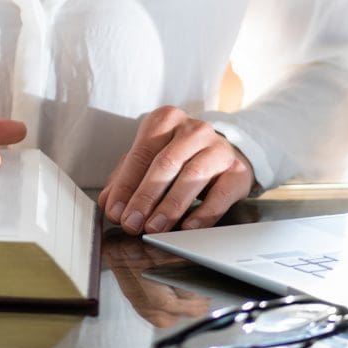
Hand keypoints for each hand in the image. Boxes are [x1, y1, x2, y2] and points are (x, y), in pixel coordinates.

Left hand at [97, 106, 253, 234]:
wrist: (223, 154)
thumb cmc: (179, 157)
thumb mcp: (150, 159)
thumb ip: (126, 179)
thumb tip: (108, 204)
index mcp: (166, 120)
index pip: (141, 153)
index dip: (126, 185)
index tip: (115, 211)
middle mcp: (194, 129)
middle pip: (165, 163)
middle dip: (145, 197)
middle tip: (132, 223)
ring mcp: (219, 148)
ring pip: (193, 176)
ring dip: (170, 206)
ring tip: (154, 228)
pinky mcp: (238, 170)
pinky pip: (220, 194)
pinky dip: (203, 213)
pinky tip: (187, 227)